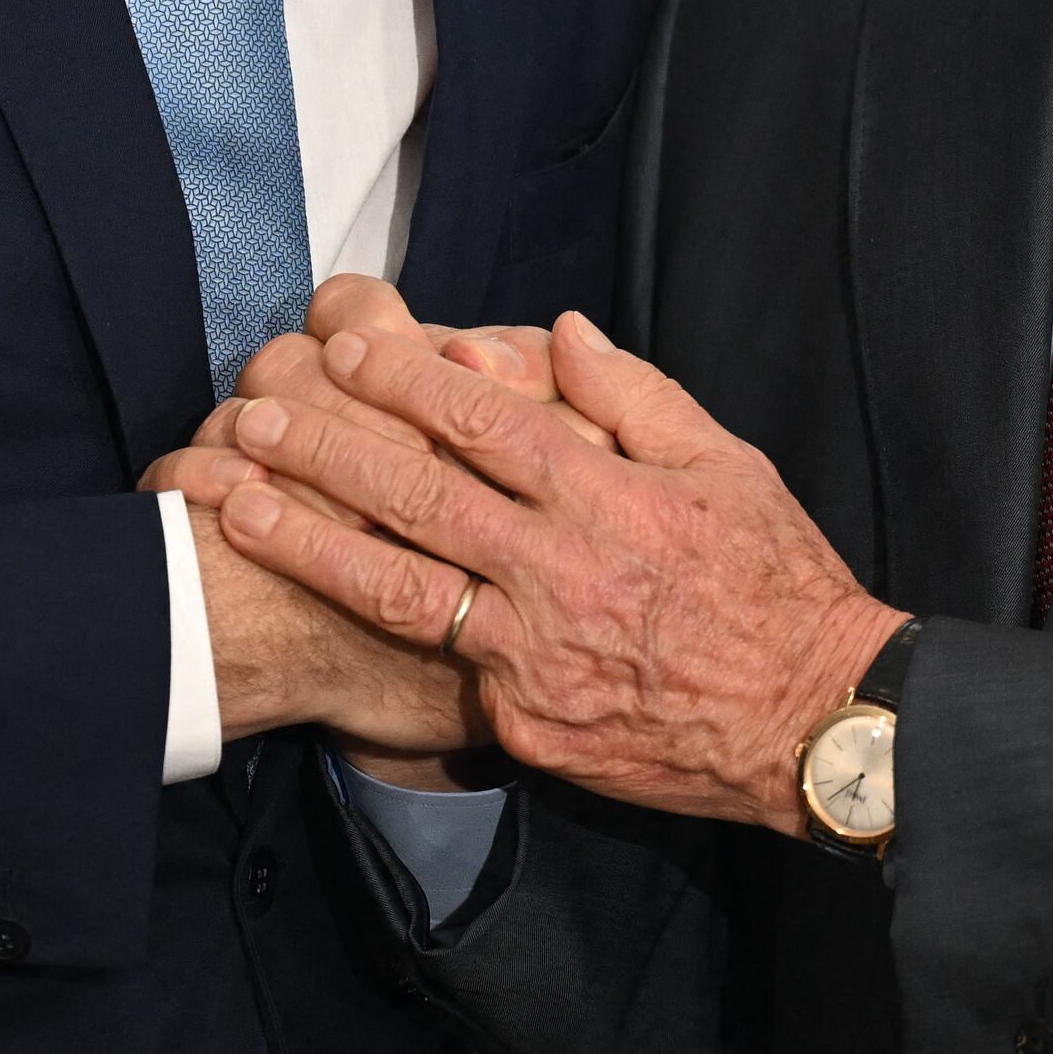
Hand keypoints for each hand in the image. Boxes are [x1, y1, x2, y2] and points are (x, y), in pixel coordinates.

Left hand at [212, 313, 898, 835]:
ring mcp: (537, 655)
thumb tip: (559, 331)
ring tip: (240, 508)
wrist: (812, 722)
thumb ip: (635, 396)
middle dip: (328, 450)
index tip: (344, 349)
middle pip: (420, 497)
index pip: (485, 420)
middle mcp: (562, 571)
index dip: (404, 381)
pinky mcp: (527, 722)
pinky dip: (377, 641)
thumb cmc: (777, 583)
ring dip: (312, 544)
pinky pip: (448, 670)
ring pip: (400, 591)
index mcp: (610, 497)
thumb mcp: (728, 465)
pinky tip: (312, 614)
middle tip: (258, 415)